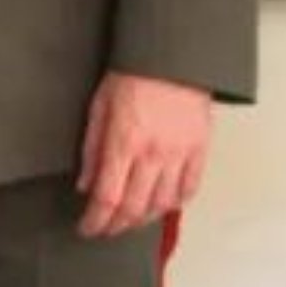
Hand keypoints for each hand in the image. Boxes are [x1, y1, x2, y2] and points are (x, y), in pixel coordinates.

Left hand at [77, 72, 212, 238]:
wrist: (172, 57)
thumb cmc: (133, 75)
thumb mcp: (99, 108)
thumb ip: (92, 150)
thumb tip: (85, 184)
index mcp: (124, 143)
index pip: (107, 198)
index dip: (95, 221)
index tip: (87, 228)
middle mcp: (153, 154)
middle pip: (133, 208)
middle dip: (115, 226)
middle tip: (105, 229)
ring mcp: (179, 155)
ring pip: (162, 205)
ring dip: (143, 219)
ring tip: (130, 220)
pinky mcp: (199, 151)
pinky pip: (190, 189)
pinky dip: (174, 203)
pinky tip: (162, 205)